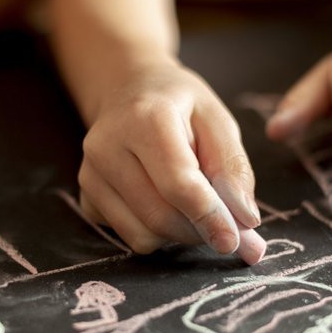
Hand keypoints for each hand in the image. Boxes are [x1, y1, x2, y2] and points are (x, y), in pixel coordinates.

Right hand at [77, 59, 264, 263]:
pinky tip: (164, 203)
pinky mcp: (86, 198)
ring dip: (180, 234)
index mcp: (144, 118)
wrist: (127, 91)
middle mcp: (107, 147)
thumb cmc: (179, 105)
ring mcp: (90, 175)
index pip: (178, 184)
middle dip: (199, 231)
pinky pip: (130, 236)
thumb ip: (234, 168)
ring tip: (193, 205)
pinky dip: (157, 232)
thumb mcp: (216, 119)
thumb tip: (245, 219)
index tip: (235, 241)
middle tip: (229, 229)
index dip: (210, 217)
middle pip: (160, 216)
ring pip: (143, 235)